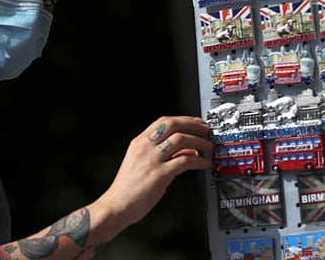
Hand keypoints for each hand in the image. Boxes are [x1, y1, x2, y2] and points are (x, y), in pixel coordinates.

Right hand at [97, 115, 212, 228]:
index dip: (183, 119)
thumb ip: (163, 154)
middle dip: (193, 125)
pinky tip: (203, 163)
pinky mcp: (159, 175)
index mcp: (139, 142)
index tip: (196, 122)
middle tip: (205, 130)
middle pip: (172, 125)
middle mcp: (145, 148)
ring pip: (180, 139)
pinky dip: (198, 160)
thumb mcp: (141, 163)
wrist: (117, 205)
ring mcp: (151, 160)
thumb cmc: (128, 188)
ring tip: (208, 147)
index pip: (163, 121)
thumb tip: (186, 149)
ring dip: (199, 141)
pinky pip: (184, 161)